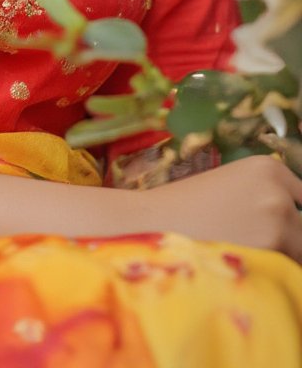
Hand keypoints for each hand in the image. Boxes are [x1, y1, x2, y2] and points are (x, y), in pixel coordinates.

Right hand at [141, 155, 301, 262]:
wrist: (154, 222)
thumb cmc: (188, 207)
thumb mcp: (234, 188)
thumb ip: (268, 199)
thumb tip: (292, 224)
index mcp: (269, 167)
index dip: (293, 221)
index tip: (285, 232)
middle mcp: (279, 189)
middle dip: (292, 242)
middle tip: (264, 248)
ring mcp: (278, 218)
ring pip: (300, 251)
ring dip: (285, 260)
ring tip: (252, 261)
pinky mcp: (271, 250)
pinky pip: (288, 271)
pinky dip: (275, 275)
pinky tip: (248, 272)